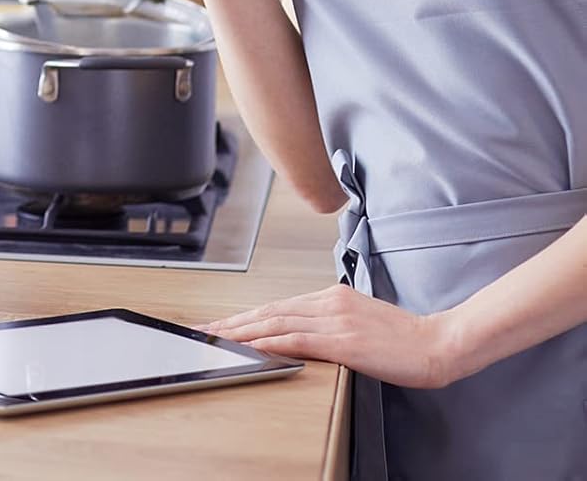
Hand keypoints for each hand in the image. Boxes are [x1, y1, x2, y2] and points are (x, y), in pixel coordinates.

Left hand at [201, 284, 459, 388]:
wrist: (440, 342)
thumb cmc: (406, 339)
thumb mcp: (362, 323)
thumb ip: (333, 323)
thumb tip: (308, 333)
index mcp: (331, 297)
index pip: (278, 306)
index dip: (246, 315)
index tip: (222, 324)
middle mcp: (327, 302)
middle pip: (269, 311)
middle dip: (233, 322)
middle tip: (204, 330)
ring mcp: (334, 319)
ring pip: (275, 322)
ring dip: (240, 331)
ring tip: (215, 338)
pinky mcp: (343, 339)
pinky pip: (296, 338)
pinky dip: (268, 341)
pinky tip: (250, 346)